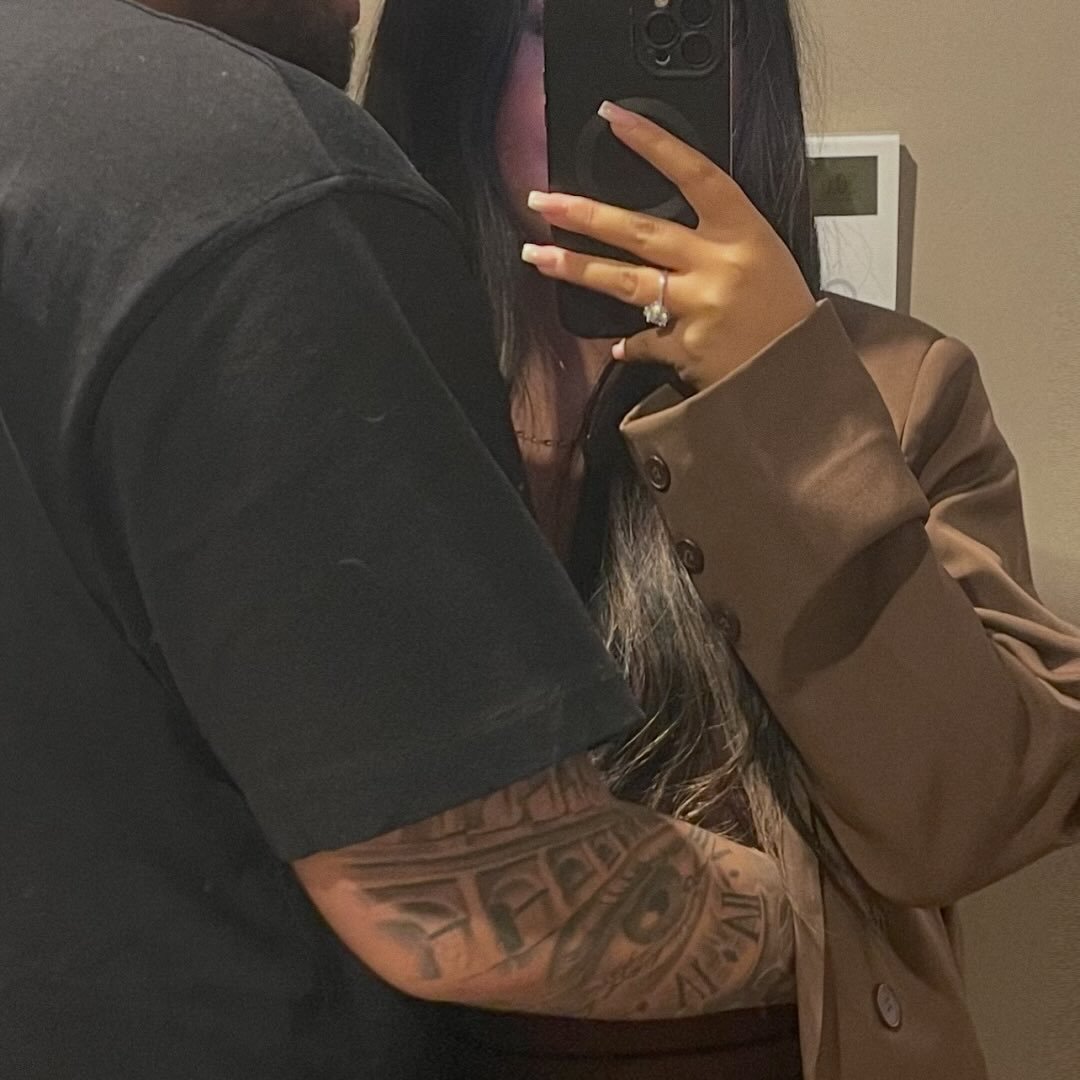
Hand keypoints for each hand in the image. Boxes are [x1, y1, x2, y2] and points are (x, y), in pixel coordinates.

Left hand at [521, 100, 816, 390]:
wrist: (801, 373)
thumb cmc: (784, 311)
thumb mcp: (764, 255)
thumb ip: (715, 236)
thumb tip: (655, 230)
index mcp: (744, 232)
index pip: (695, 174)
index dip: (654, 143)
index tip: (614, 119)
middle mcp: (719, 266)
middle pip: (641, 232)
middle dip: (586, 214)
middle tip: (544, 200)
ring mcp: (700, 309)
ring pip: (627, 283)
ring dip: (578, 268)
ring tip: (540, 256)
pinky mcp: (687, 350)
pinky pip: (644, 340)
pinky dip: (631, 343)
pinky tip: (618, 346)